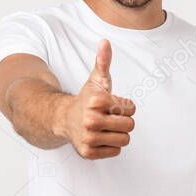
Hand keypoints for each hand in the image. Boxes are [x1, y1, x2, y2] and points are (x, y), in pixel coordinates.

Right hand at [57, 39, 135, 159]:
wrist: (64, 119)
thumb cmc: (87, 99)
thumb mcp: (97, 79)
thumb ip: (103, 62)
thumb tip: (105, 42)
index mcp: (96, 101)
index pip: (131, 109)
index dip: (124, 106)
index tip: (111, 105)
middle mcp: (90, 120)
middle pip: (130, 126)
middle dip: (123, 121)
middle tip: (110, 117)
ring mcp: (88, 138)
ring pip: (125, 140)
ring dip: (118, 134)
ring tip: (105, 127)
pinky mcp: (88, 153)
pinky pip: (116, 151)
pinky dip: (110, 146)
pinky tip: (99, 137)